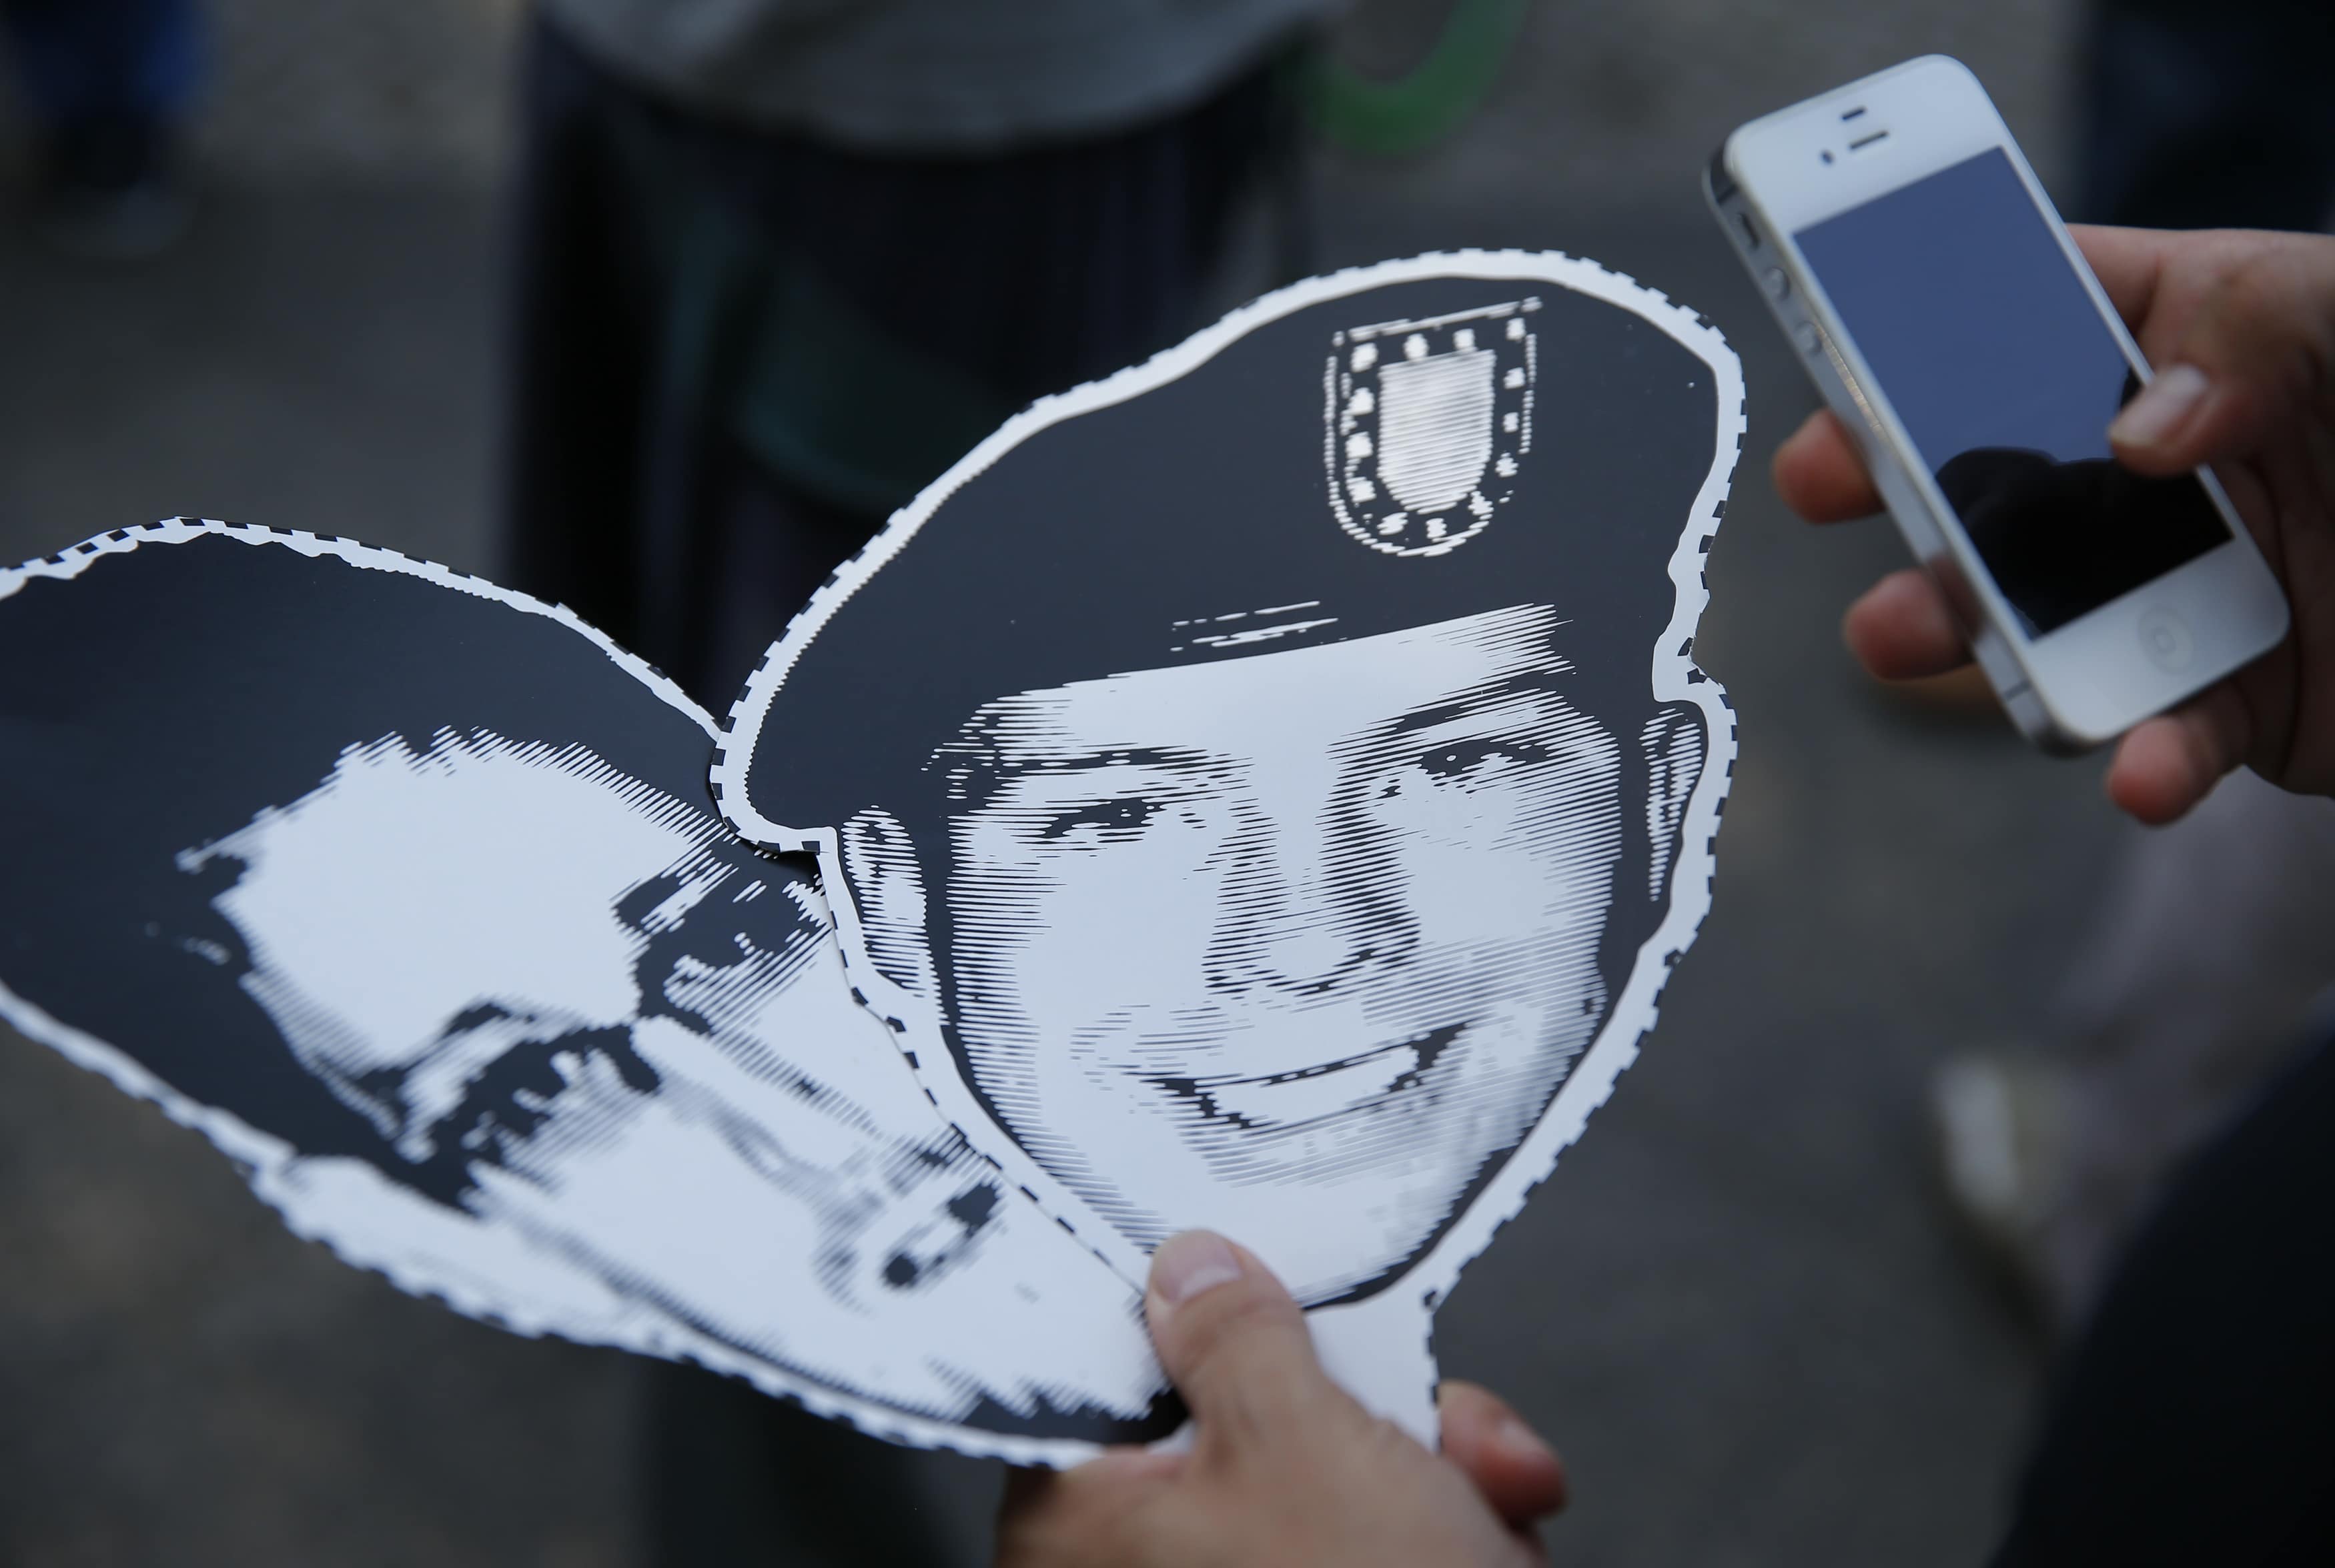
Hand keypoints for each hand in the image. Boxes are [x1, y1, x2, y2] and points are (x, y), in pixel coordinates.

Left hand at [994, 1231, 1567, 1567]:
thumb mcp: (1298, 1439)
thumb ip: (1233, 1335)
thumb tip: (1186, 1268)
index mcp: (1079, 1523)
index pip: (1112, 1371)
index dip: (1206, 1319)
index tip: (1279, 1291)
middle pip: (1243, 1417)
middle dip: (1371, 1411)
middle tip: (1436, 1427)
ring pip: (1331, 1477)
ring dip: (1433, 1475)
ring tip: (1487, 1509)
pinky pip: (1371, 1542)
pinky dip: (1444, 1536)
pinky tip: (1491, 1550)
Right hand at [1775, 226, 2334, 823]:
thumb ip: (2255, 335)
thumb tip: (2142, 434)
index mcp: (2197, 346)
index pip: (2039, 320)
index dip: (1921, 339)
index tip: (1839, 367)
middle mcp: (2176, 473)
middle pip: (2004, 479)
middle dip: (1910, 493)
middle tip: (1830, 493)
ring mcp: (2198, 594)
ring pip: (2045, 621)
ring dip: (1971, 635)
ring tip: (1910, 635)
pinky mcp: (2241, 706)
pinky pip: (2166, 740)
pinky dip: (2141, 761)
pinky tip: (2142, 766)